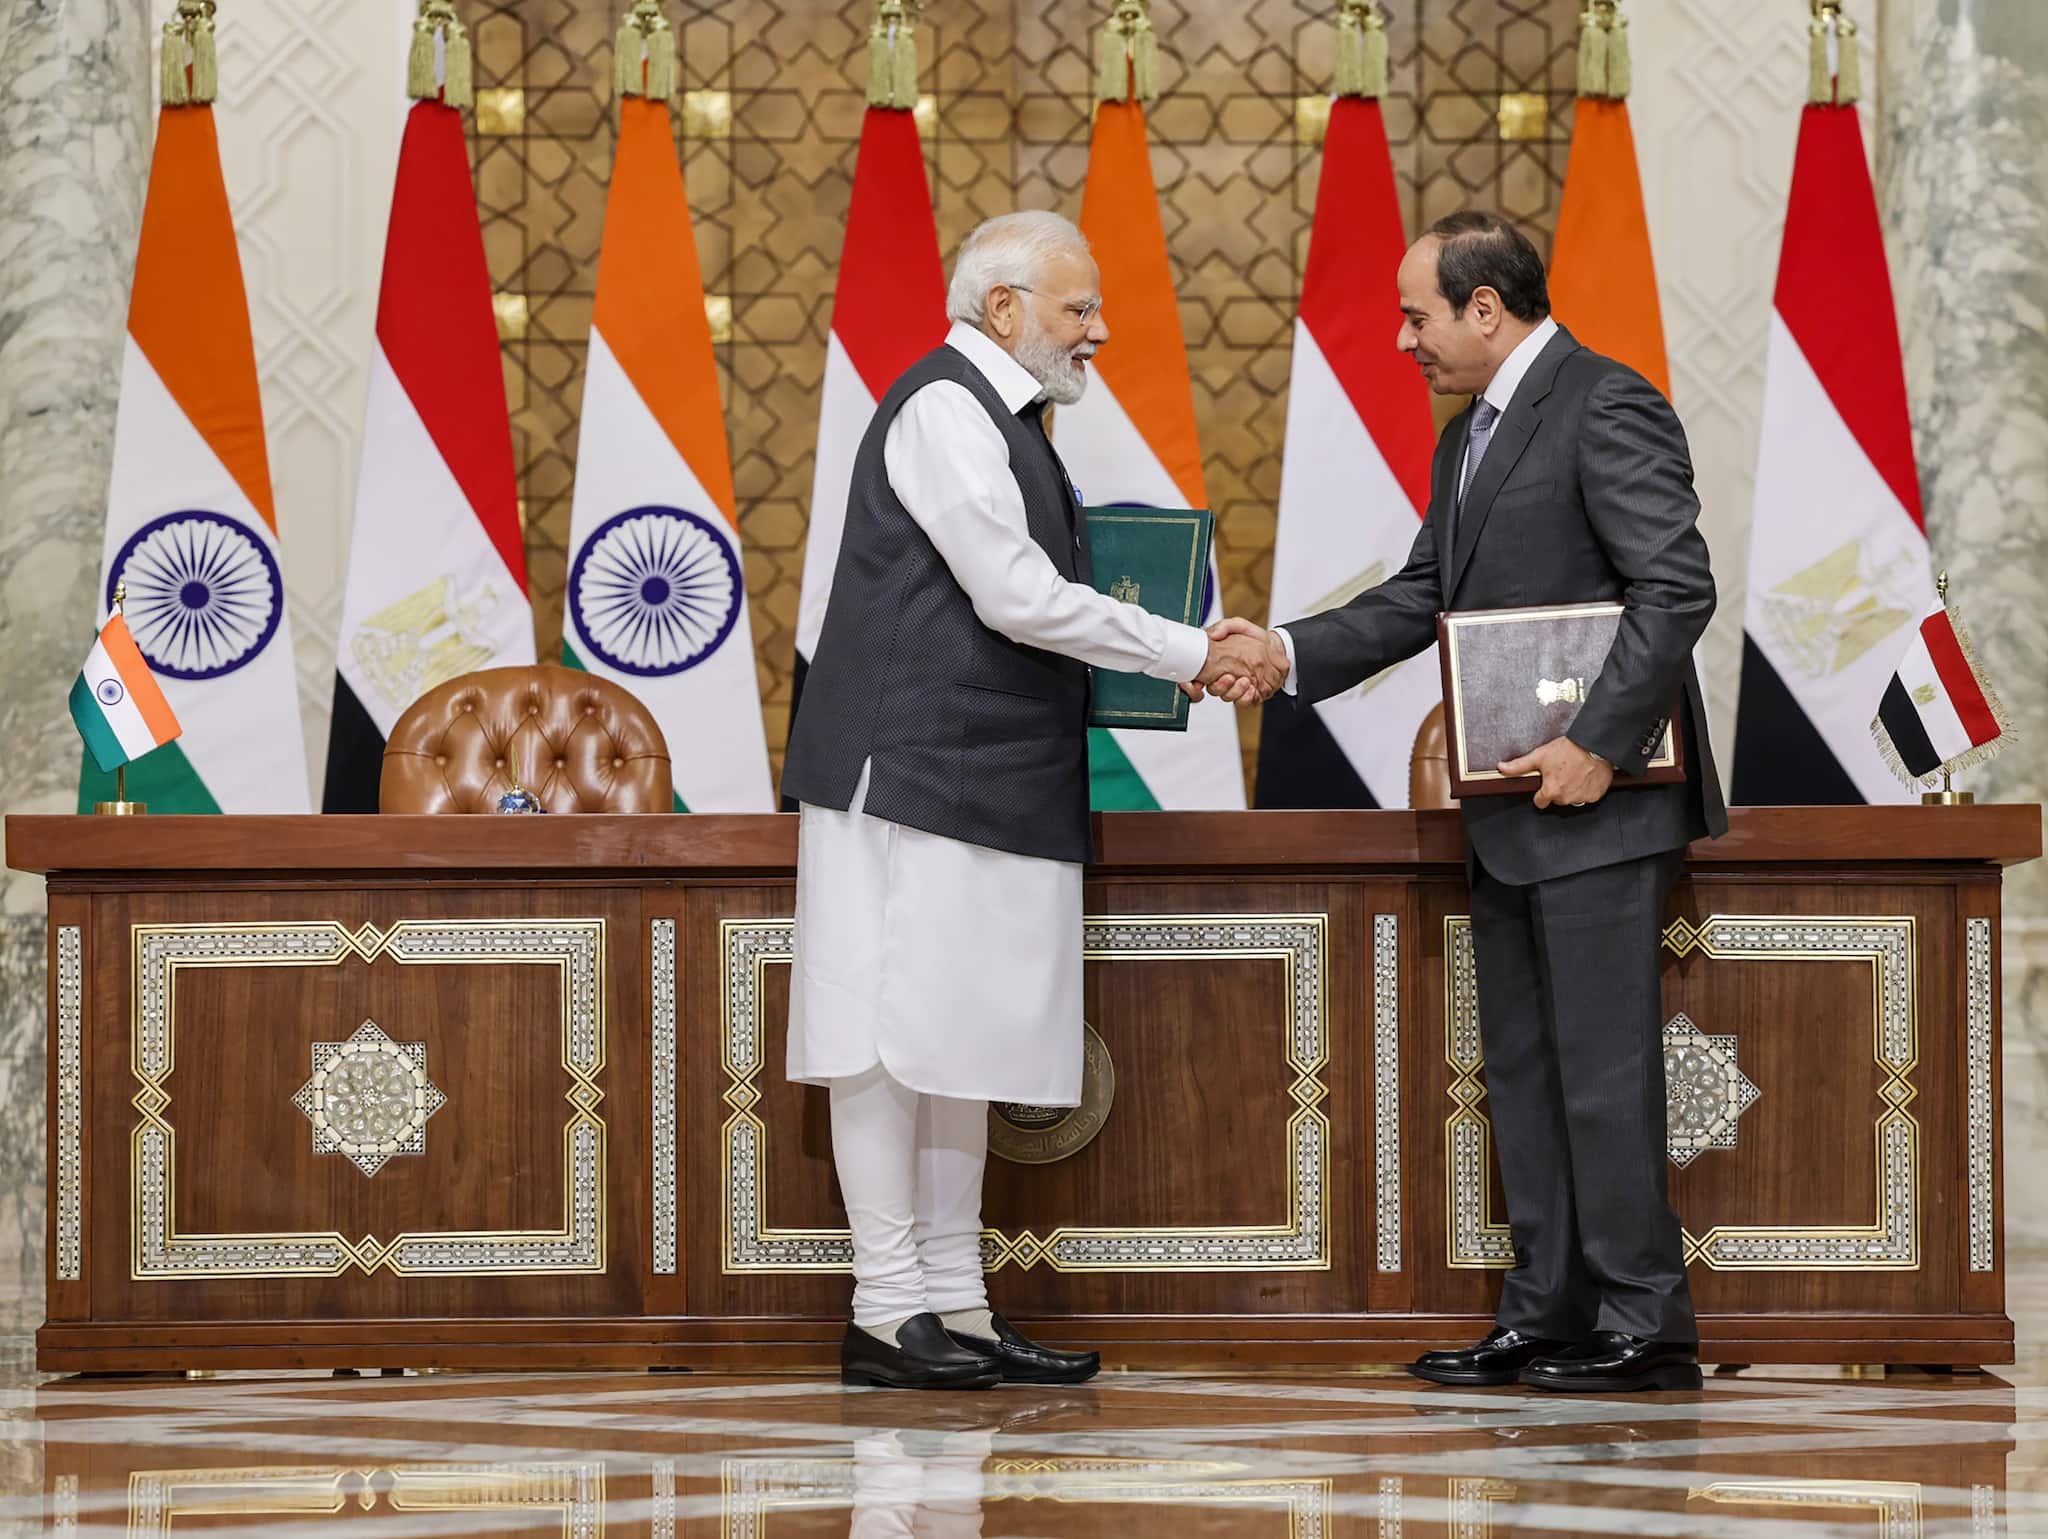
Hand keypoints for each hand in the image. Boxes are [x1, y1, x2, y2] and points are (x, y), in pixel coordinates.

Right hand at [1198, 618, 1287, 703]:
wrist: (1278, 648)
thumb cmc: (1257, 639)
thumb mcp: (1240, 626)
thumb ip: (1224, 626)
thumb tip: (1211, 635)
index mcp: (1215, 663)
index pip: (1195, 680)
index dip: (1191, 686)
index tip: (1196, 683)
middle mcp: (1222, 678)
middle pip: (1212, 690)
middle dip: (1219, 686)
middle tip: (1228, 677)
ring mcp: (1235, 688)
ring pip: (1227, 697)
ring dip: (1234, 691)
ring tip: (1245, 681)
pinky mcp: (1248, 695)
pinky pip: (1244, 702)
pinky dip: (1247, 697)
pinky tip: (1252, 689)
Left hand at [1497, 736, 1613, 809]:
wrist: (1595, 745)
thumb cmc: (1568, 749)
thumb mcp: (1540, 755)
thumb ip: (1519, 766)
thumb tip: (1502, 768)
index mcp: (1551, 791)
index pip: (1540, 802)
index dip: (1541, 793)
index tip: (1545, 785)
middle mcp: (1566, 798)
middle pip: (1557, 800)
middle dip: (1557, 789)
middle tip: (1561, 773)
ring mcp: (1582, 798)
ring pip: (1572, 799)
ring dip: (1572, 789)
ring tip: (1574, 773)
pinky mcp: (1595, 795)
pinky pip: (1588, 796)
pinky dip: (1586, 789)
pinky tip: (1585, 776)